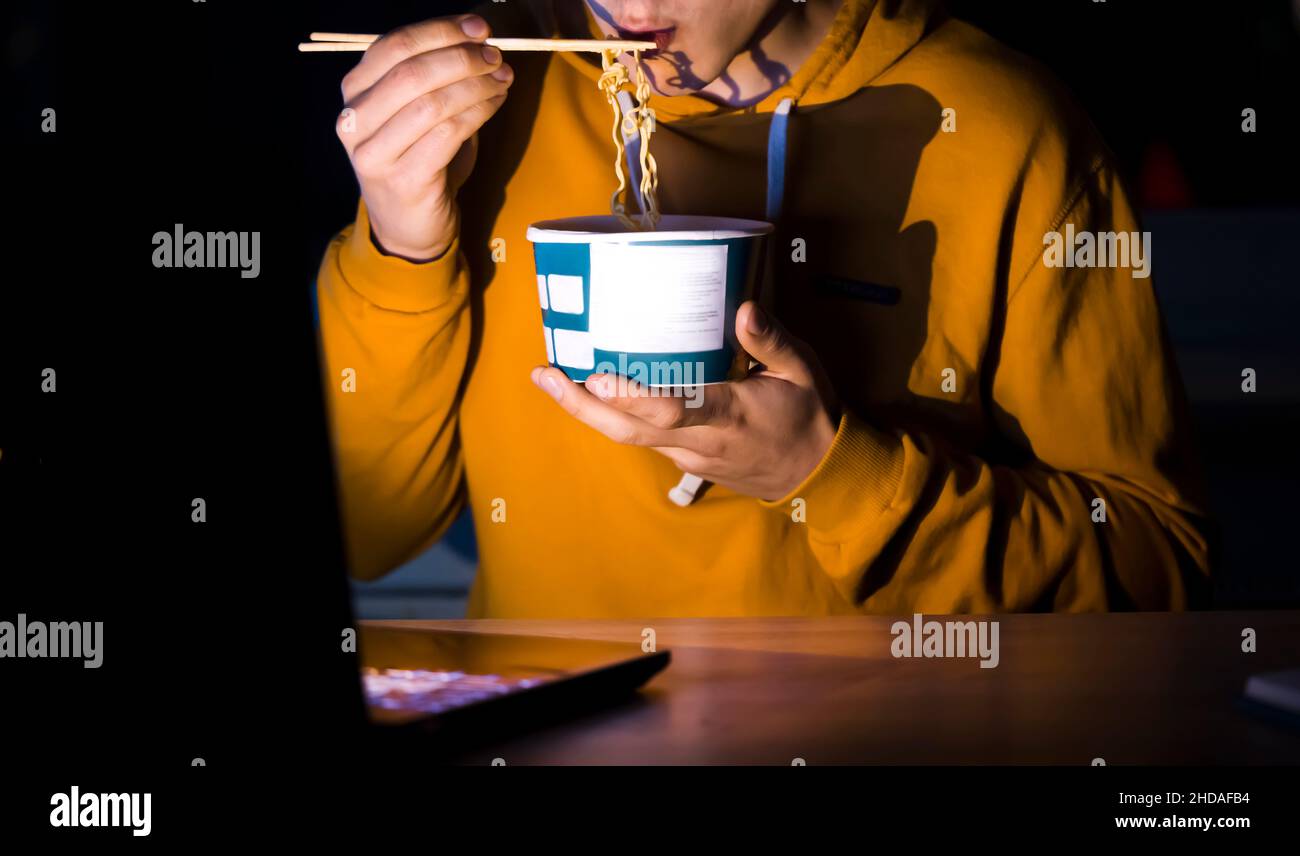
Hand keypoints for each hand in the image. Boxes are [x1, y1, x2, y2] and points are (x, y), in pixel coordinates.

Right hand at [336, 15, 513, 261]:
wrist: (408, 227)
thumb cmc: (419, 160)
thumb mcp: (415, 111)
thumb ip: (434, 75)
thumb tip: (477, 36)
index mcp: (354, 92)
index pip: (393, 46)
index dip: (440, 31)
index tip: (479, 28)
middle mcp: (354, 121)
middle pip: (411, 73)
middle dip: (461, 58)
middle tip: (496, 57)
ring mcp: (374, 154)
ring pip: (432, 103)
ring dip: (476, 86)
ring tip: (503, 80)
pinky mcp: (404, 180)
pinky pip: (448, 134)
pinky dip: (478, 112)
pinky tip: (496, 103)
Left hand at [530, 302, 840, 500]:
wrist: (815, 474)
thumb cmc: (808, 417)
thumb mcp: (803, 372)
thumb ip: (771, 341)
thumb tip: (743, 308)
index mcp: (729, 415)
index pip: (673, 408)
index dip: (631, 395)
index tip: (596, 375)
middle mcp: (700, 440)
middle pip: (630, 429)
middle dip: (582, 405)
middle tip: (545, 375)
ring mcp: (687, 455)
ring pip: (629, 436)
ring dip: (587, 411)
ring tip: (551, 378)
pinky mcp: (683, 458)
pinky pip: (641, 437)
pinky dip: (611, 416)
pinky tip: (589, 391)